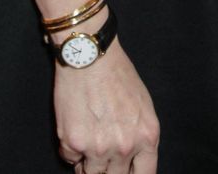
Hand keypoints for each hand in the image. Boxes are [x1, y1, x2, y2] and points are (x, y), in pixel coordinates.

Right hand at [54, 39, 158, 173]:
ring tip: (87, 142)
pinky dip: (71, 149)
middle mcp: (125, 146)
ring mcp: (99, 147)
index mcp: (147, 136)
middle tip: (102, 154)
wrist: (90, 55)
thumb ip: (139, 137)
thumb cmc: (117, 74)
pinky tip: (76, 127)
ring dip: (87, 164)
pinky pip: (70, 159)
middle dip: (108, 169)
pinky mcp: (74, 143)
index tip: (124, 173)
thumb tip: (130, 161)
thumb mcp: (142, 105)